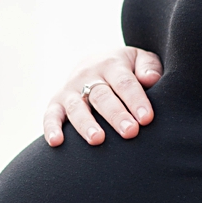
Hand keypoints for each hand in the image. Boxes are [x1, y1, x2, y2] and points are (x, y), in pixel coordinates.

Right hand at [43, 47, 162, 146]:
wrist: (93, 62)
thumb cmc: (125, 68)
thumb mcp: (139, 60)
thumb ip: (148, 67)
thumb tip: (151, 78)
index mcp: (111, 64)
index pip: (124, 83)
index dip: (136, 100)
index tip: (146, 119)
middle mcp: (87, 75)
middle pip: (101, 96)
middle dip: (115, 114)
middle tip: (130, 132)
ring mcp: (70, 89)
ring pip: (76, 107)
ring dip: (86, 124)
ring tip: (97, 139)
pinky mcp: (56, 103)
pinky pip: (50, 115)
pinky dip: (50, 128)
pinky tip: (56, 142)